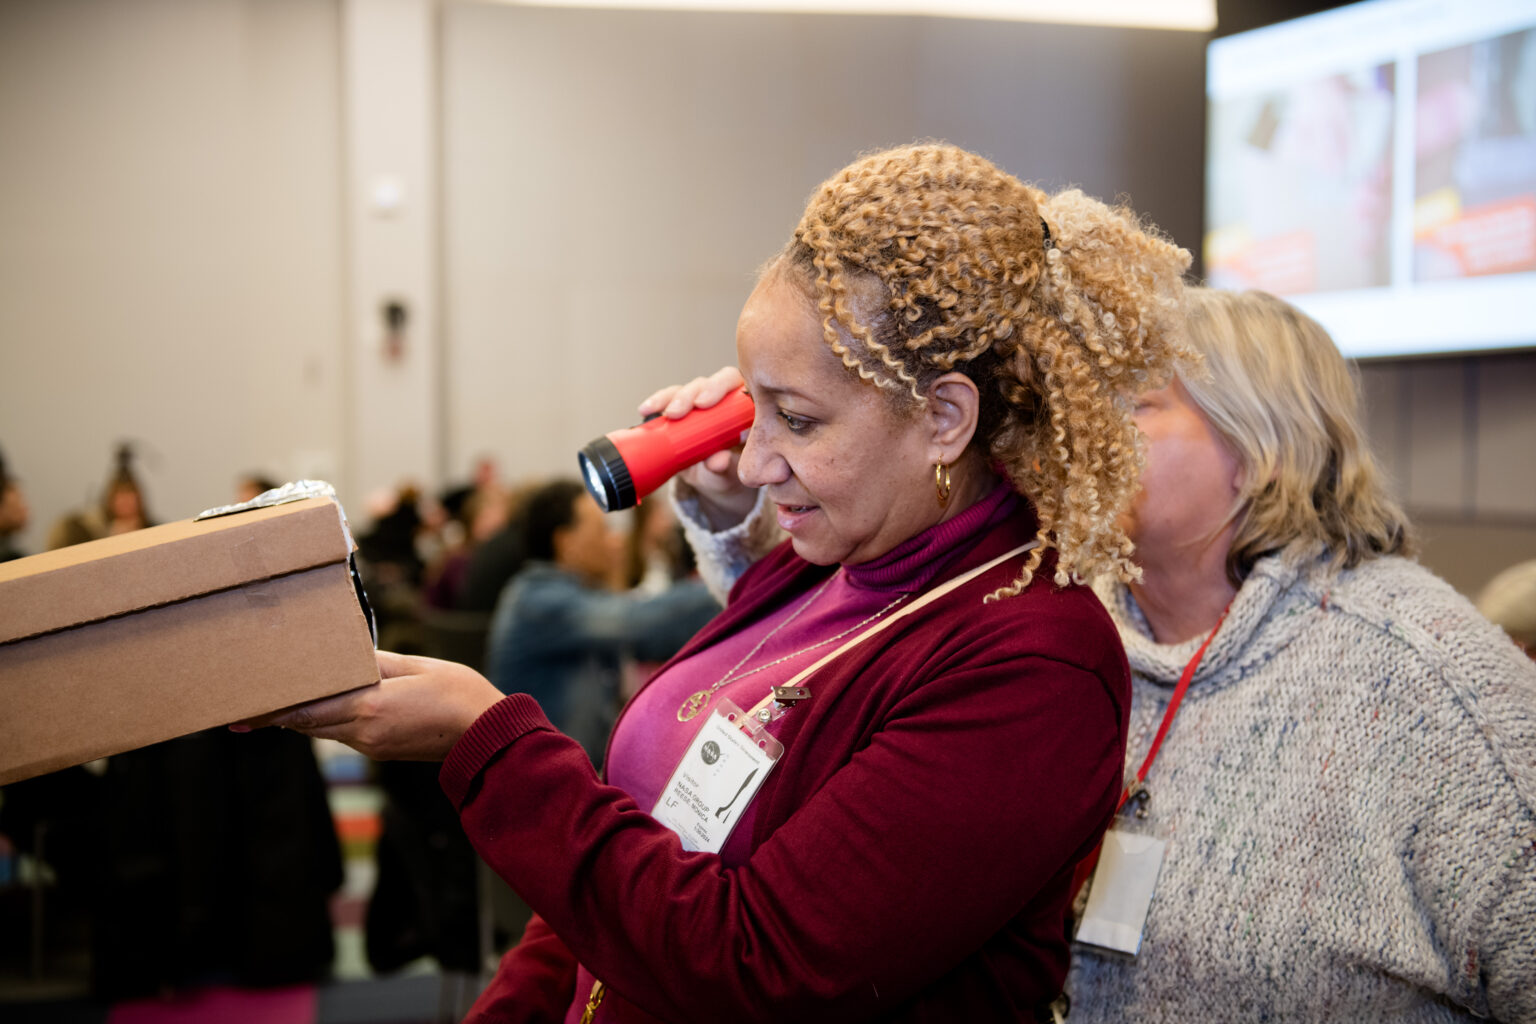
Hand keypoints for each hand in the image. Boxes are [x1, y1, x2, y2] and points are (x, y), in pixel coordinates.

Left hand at [232, 650, 504, 760]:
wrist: (486, 736)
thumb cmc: (459, 694)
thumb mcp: (417, 667)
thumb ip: (377, 663)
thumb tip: (347, 657)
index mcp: (370, 708)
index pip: (307, 711)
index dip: (273, 712)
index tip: (244, 712)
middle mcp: (364, 732)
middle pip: (308, 724)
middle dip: (278, 716)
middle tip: (243, 710)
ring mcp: (372, 745)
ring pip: (324, 731)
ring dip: (301, 719)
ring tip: (272, 709)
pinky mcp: (381, 750)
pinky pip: (344, 734)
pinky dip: (326, 722)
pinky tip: (321, 710)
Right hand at [639, 366, 758, 528]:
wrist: (714, 481)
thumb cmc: (729, 472)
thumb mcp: (727, 474)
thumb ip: (726, 468)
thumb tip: (719, 461)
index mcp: (742, 407)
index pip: (734, 384)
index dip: (719, 387)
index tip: (704, 404)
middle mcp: (721, 399)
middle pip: (706, 384)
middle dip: (689, 395)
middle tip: (677, 412)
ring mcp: (698, 404)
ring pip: (685, 391)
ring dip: (671, 399)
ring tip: (659, 412)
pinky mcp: (678, 411)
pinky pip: (667, 402)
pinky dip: (656, 404)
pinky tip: (645, 410)